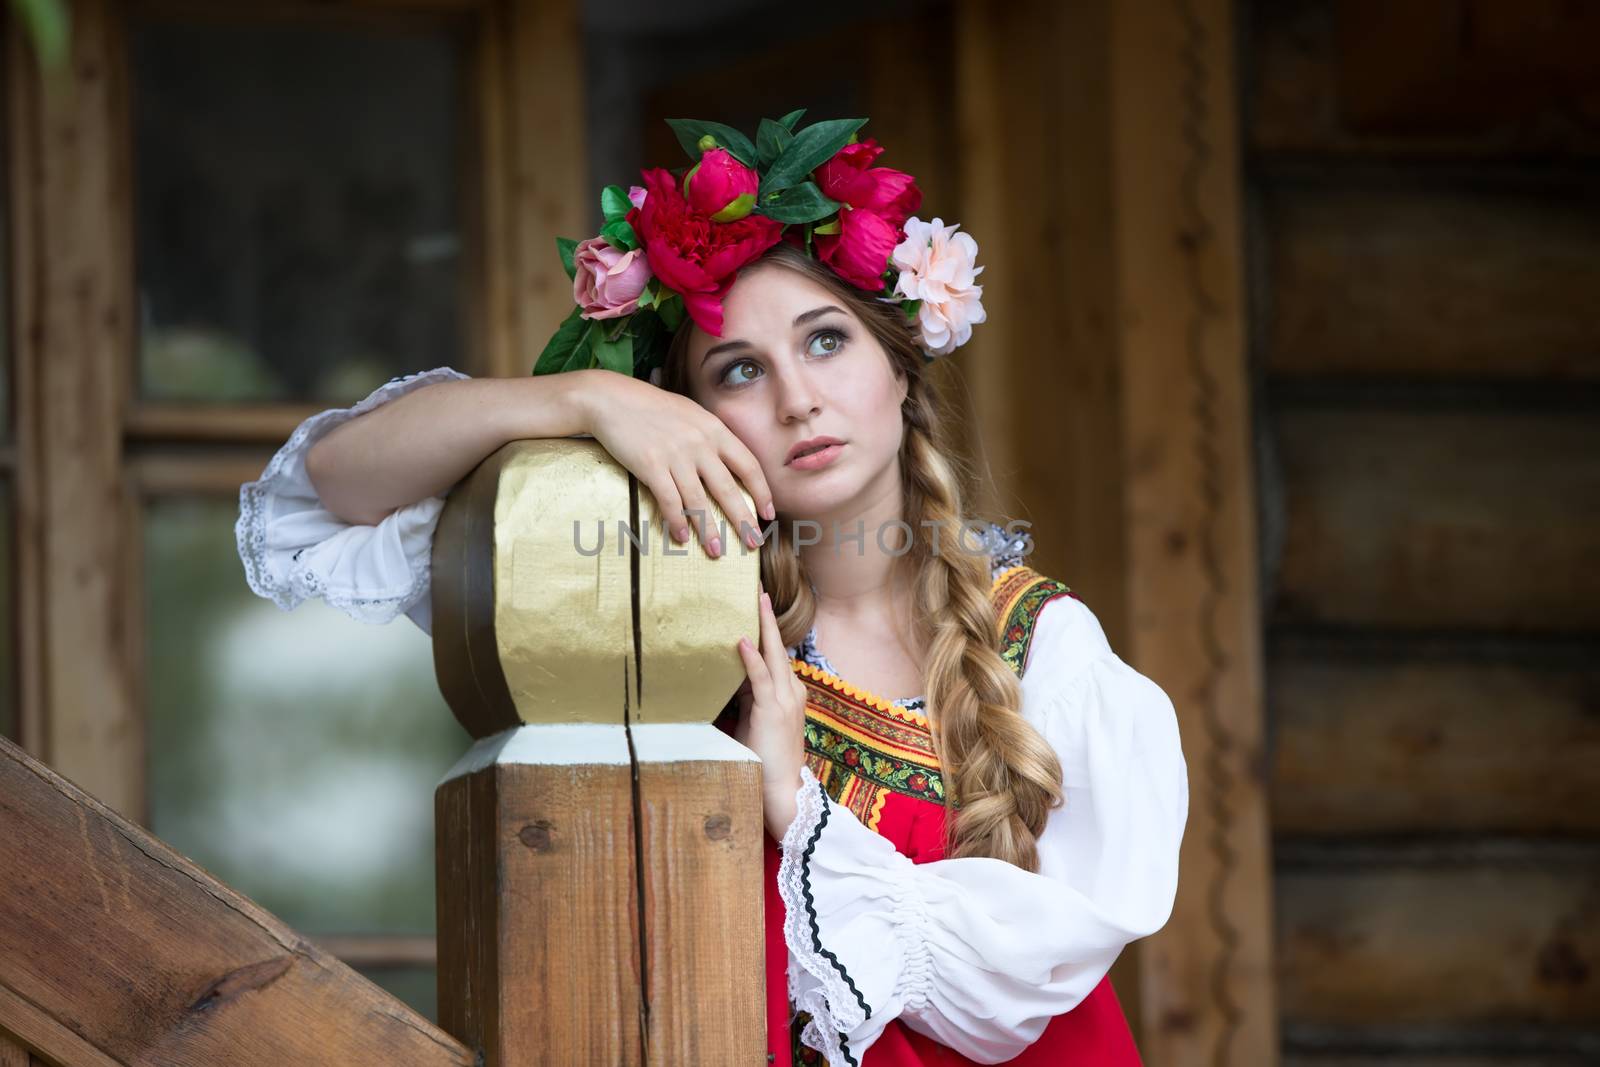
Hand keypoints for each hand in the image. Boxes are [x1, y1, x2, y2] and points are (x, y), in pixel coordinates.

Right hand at [576, 370, 775, 556]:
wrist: (611, 398)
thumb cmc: (651, 407)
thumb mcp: (691, 414)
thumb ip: (710, 436)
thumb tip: (726, 462)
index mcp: (714, 429)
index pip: (748, 464)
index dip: (762, 491)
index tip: (768, 513)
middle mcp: (700, 443)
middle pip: (728, 489)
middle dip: (743, 520)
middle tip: (753, 543)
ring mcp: (675, 455)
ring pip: (698, 500)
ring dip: (708, 529)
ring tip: (716, 551)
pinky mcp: (650, 465)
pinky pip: (668, 500)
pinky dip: (676, 521)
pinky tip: (680, 537)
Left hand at [734, 589, 806, 839]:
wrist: (783, 791)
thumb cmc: (764, 762)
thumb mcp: (754, 723)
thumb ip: (745, 699)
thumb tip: (725, 679)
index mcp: (787, 695)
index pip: (775, 656)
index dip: (765, 632)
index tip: (756, 607)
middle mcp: (791, 692)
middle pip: (777, 647)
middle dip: (767, 618)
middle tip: (759, 591)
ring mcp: (785, 700)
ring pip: (773, 655)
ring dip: (762, 627)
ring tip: (755, 600)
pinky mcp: (773, 711)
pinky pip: (761, 678)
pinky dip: (752, 658)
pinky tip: (742, 639)